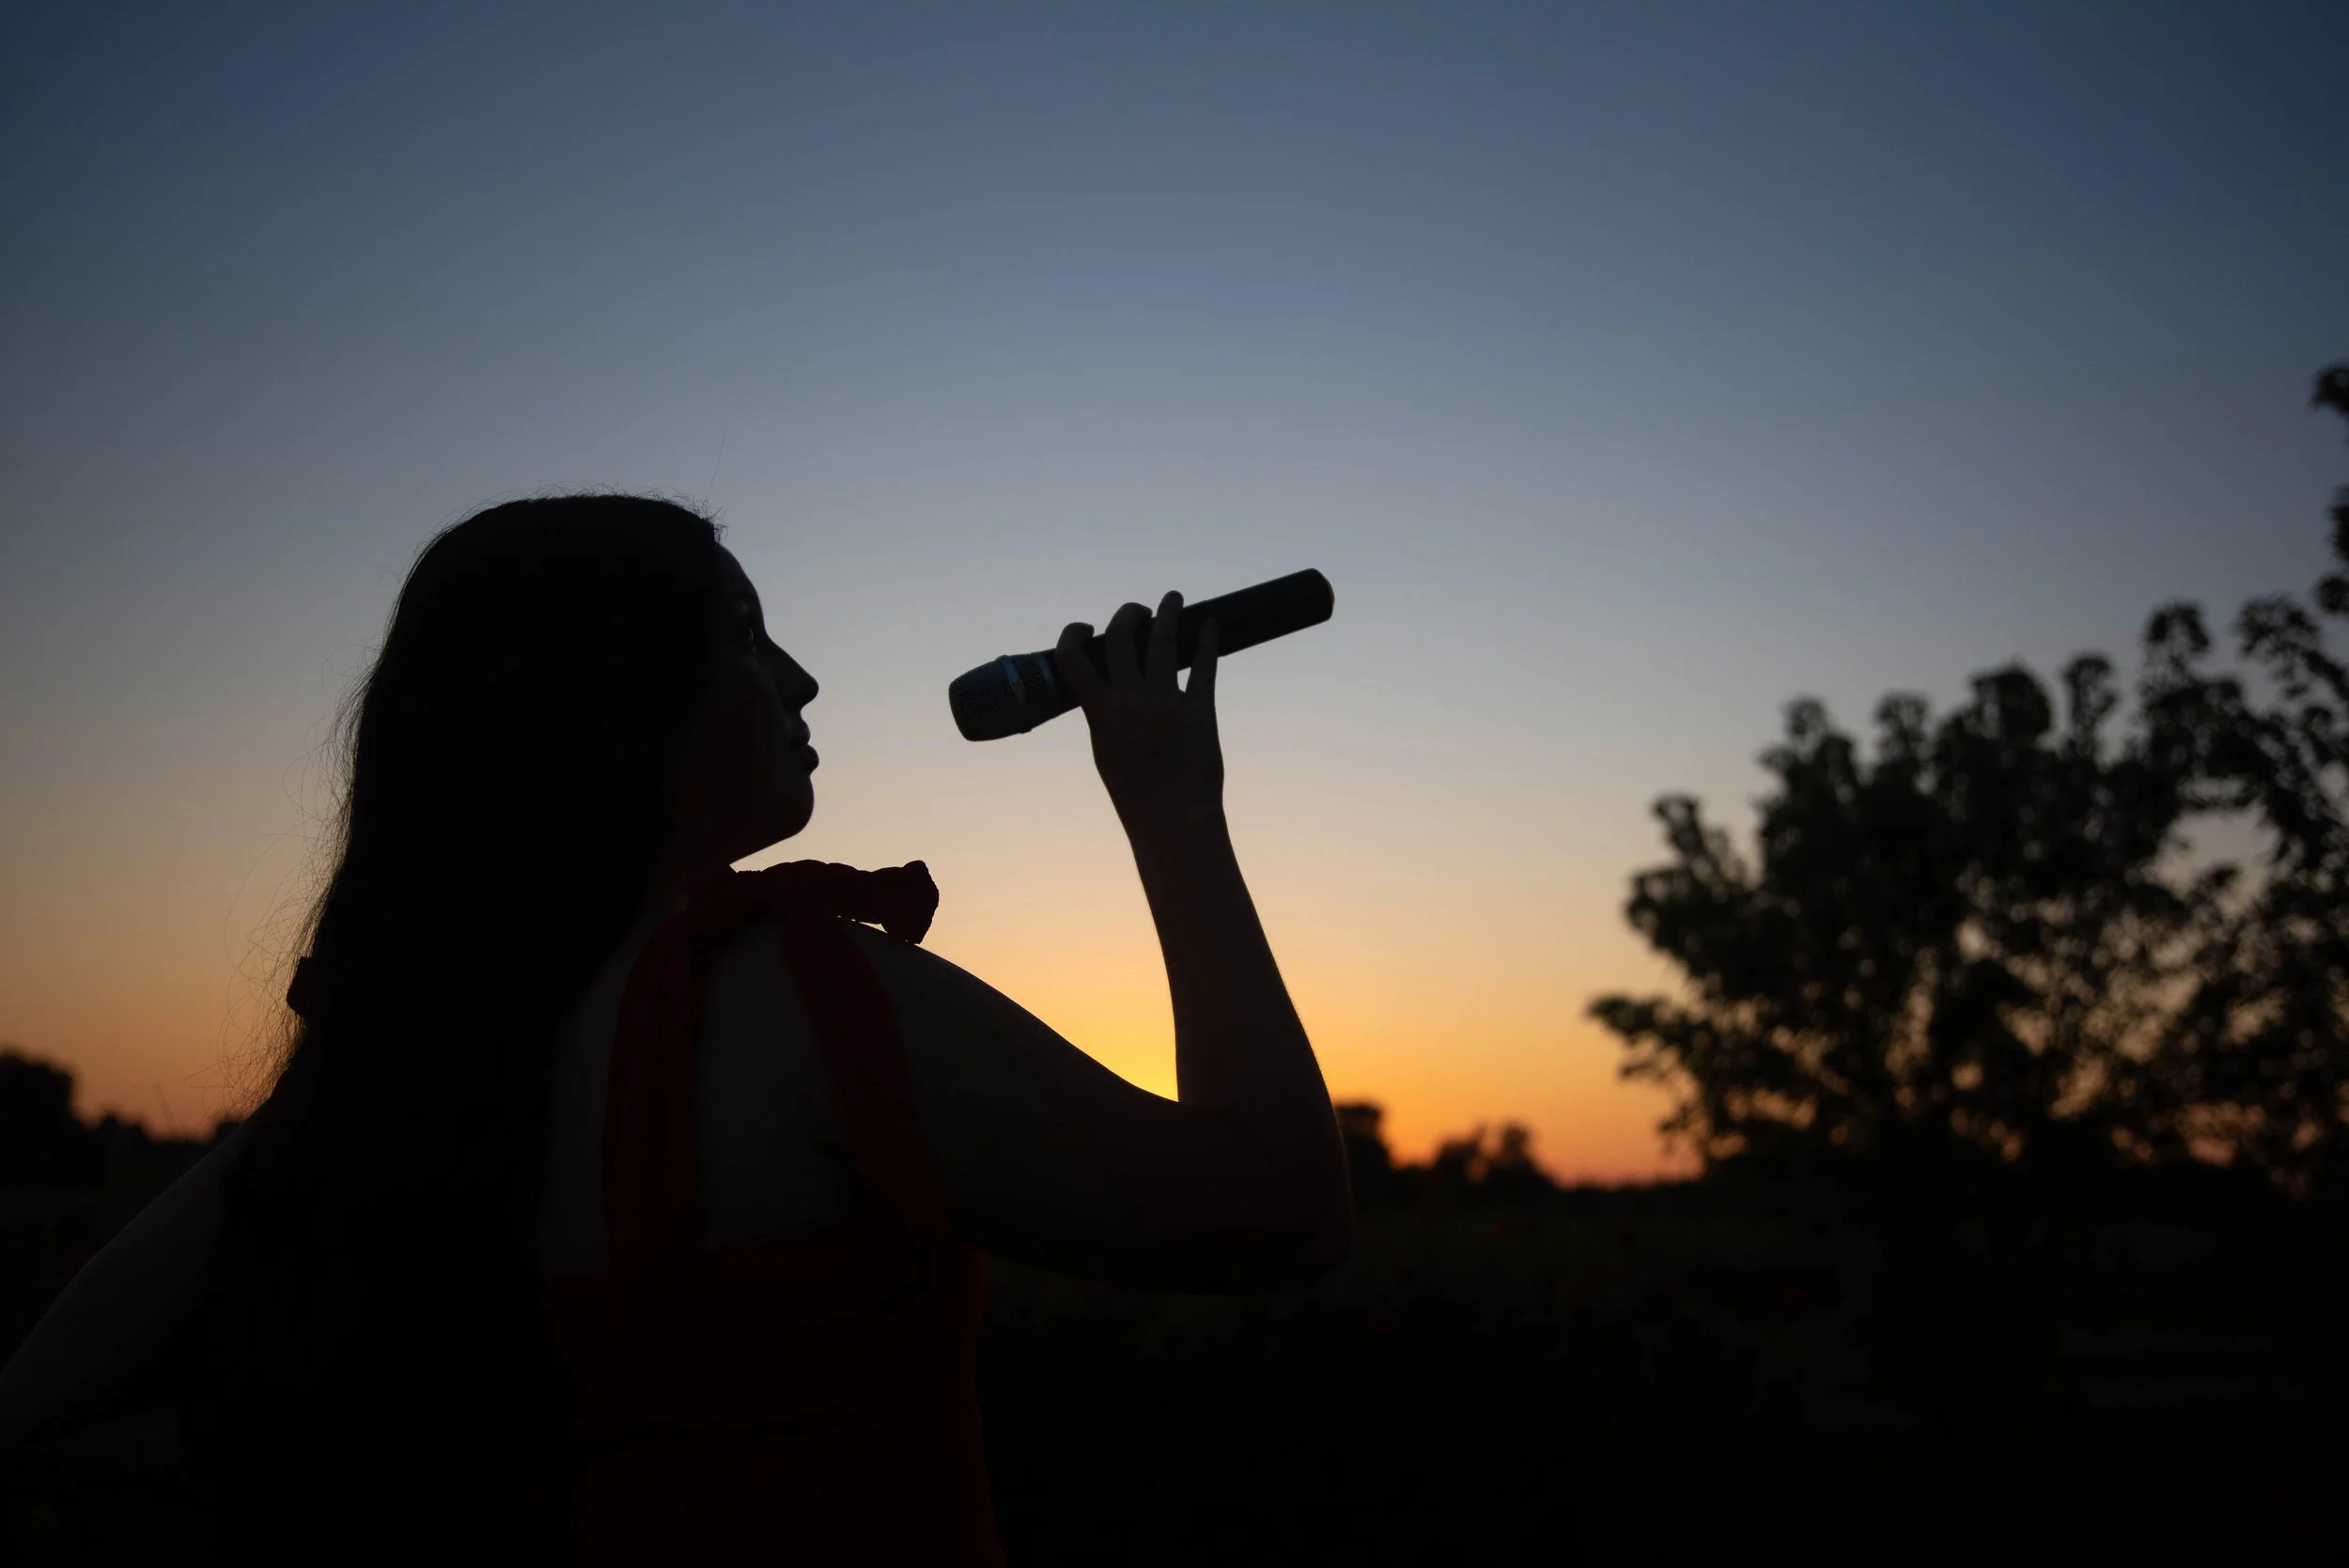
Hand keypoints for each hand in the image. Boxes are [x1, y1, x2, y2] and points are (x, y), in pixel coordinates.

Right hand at [1055, 593, 1224, 838]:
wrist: (1173, 821)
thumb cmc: (1136, 794)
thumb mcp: (1106, 752)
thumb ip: (1104, 716)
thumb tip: (1104, 688)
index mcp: (1101, 713)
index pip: (1073, 658)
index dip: (1073, 634)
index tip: (1085, 626)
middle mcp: (1131, 702)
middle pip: (1121, 637)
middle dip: (1128, 614)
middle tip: (1137, 610)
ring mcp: (1167, 704)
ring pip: (1164, 641)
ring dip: (1168, 613)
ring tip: (1172, 598)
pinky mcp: (1200, 712)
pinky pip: (1204, 667)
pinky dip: (1208, 642)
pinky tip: (1212, 625)